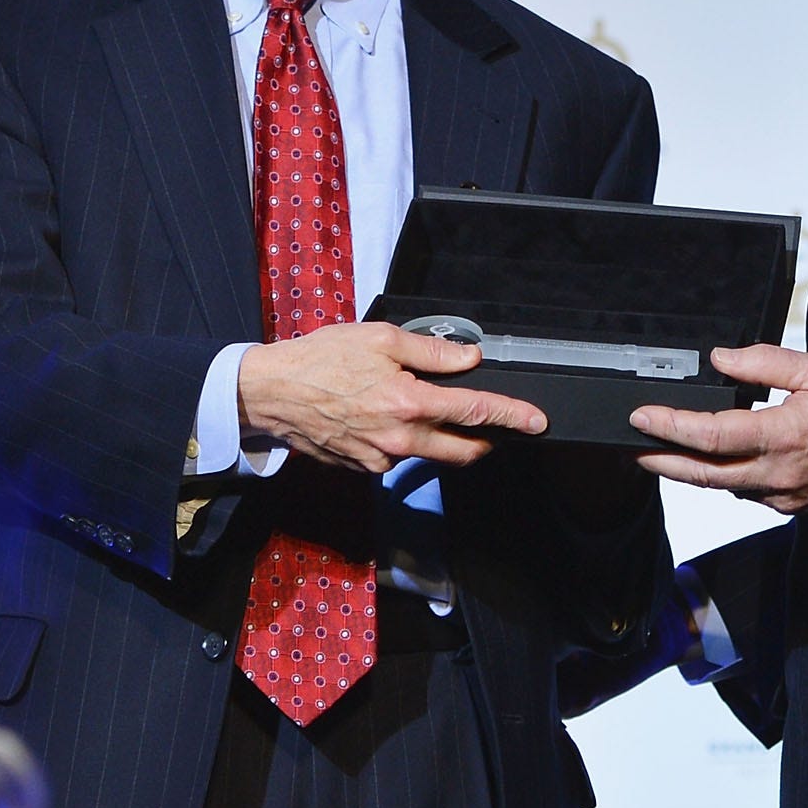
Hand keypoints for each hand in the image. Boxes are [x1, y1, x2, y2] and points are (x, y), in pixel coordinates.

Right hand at [235, 322, 544, 474]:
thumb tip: (469, 359)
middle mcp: (399, 439)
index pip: (474, 412)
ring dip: (436, 436)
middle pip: (462, 450)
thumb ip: (432, 351)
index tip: (536, 422)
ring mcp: (379, 459)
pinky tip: (381, 417)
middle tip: (496, 427)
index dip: (510, 416)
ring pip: (428, 453)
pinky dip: (403, 440)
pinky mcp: (362, 469)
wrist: (271, 392)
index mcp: (409, 403)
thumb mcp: (381, 339)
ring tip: (412, 405)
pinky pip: (396, 458)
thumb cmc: (323, 358)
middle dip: (486, 441)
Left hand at [631, 345, 807, 513]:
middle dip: (662, 462)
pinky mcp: (795, 508)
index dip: (669, 427)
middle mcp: (781, 475)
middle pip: (703, 475)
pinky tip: (721, 463)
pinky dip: (728, 479)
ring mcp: (787, 497)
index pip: (711, 437)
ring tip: (667, 453)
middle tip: (634, 448)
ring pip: (725, 488)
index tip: (642, 416)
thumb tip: (721, 359)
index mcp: (786, 436)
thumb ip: (766, 362)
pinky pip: (750, 494)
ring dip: (692, 473)